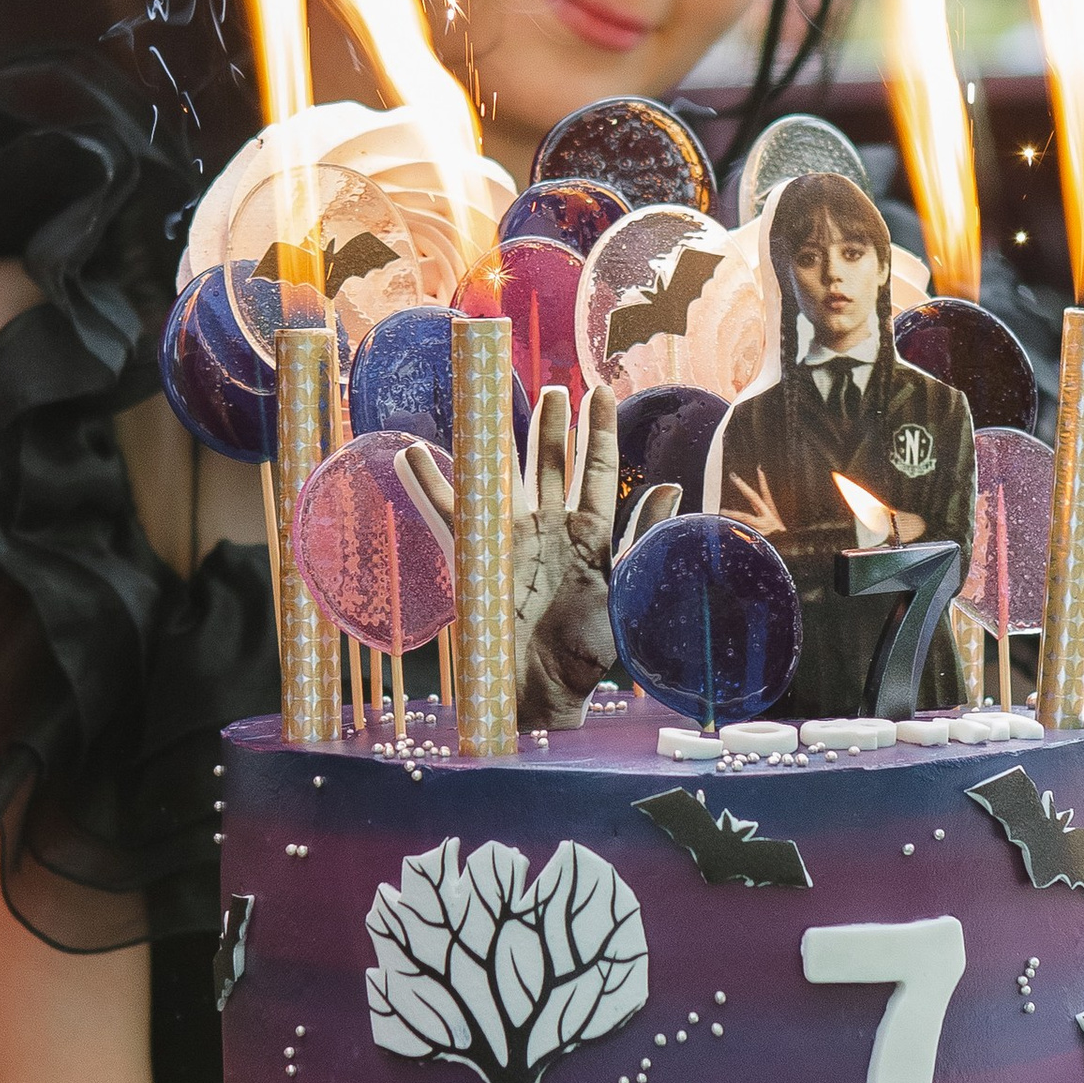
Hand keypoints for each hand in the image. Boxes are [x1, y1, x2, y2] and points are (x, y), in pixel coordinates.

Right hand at [402, 388, 675, 733]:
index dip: (599, 432)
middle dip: (554, 426)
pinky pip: (451, 515)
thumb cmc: (591, 652)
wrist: (544, 694)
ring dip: (496, 440)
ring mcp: (512, 540)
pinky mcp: (478, 559)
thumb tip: (669, 488)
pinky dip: (430, 485)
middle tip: (555, 388)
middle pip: (552, 465)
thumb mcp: (629, 592)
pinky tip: (414, 455)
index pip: (598, 471)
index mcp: (592, 535)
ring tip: (487, 401)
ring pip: (504, 477)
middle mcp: (551, 530)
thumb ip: (643, 539)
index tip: (603, 392)